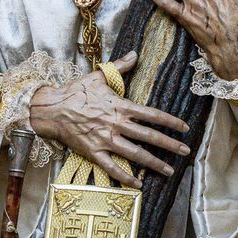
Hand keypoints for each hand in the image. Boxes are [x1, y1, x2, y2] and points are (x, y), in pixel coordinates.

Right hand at [28, 51, 190, 186]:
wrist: (52, 109)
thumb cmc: (75, 92)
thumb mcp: (98, 76)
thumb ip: (120, 66)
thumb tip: (135, 53)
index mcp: (119, 106)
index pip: (151, 115)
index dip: (170, 122)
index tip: (184, 128)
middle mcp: (116, 124)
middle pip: (148, 136)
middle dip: (169, 145)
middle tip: (186, 152)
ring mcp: (105, 140)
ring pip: (135, 154)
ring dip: (154, 163)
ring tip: (169, 171)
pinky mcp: (94, 152)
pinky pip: (112, 167)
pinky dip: (125, 177)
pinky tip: (138, 184)